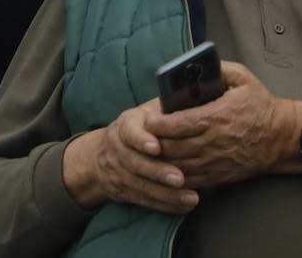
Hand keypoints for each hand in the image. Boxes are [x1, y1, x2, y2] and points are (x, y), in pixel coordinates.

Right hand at [62, 99, 198, 213]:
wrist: (105, 153)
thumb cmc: (141, 128)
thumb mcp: (149, 113)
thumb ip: (167, 109)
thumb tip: (196, 97)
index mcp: (126, 125)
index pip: (129, 130)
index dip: (141, 139)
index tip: (156, 147)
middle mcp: (117, 147)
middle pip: (135, 161)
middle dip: (158, 171)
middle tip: (180, 177)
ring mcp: (117, 169)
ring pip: (140, 183)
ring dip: (166, 193)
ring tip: (191, 197)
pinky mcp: (122, 189)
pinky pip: (143, 199)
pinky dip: (164, 204)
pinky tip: (184, 205)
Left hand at [145, 61, 301, 187]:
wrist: (283, 138)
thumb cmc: (261, 106)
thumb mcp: (243, 78)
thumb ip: (218, 68)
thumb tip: (195, 63)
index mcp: (218, 116)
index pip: (178, 123)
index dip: (157, 124)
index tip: (145, 120)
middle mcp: (216, 141)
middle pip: (175, 146)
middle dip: (153, 142)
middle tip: (139, 136)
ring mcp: (219, 160)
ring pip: (180, 165)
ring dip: (161, 160)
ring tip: (148, 151)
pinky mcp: (222, 175)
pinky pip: (193, 180)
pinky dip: (176, 176)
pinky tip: (165, 168)